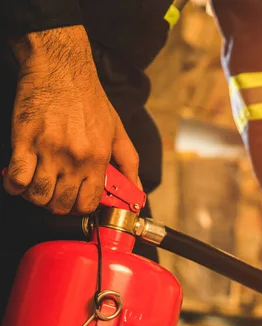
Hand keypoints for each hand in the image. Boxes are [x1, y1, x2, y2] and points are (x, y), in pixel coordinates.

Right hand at [3, 26, 139, 214]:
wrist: (61, 70)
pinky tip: (20, 177)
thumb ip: (129, 163)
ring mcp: (49, 151)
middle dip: (58, 205)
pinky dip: (15, 185)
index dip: (81, 208)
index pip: (89, 202)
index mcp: (98, 157)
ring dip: (36, 197)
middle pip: (62, 204)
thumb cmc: (89, 99)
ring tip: (38, 185)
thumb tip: (136, 190)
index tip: (75, 201)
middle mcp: (75, 158)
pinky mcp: (25, 141)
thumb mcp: (117, 131)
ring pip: (39, 196)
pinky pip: (17, 179)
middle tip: (55, 193)